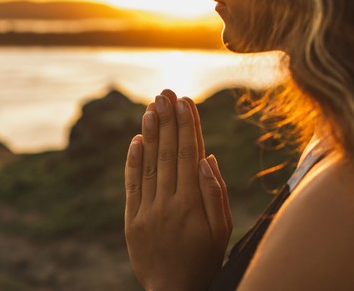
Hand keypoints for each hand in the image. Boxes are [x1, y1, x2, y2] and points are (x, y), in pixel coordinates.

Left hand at [124, 90, 231, 290]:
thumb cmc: (204, 259)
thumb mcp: (221, 231)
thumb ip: (214, 193)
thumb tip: (207, 157)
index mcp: (192, 204)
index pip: (189, 154)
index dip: (187, 125)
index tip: (185, 101)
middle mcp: (168, 203)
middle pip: (168, 153)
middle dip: (167, 120)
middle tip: (165, 93)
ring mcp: (147, 211)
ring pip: (149, 164)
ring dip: (150, 133)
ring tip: (151, 107)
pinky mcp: (132, 220)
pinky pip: (132, 184)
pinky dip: (134, 161)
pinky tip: (137, 139)